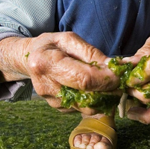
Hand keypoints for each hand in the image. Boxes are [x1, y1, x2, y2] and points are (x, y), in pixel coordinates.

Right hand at [0, 32, 119, 113]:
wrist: (30, 59)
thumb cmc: (52, 45)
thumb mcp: (69, 39)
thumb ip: (91, 53)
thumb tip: (114, 66)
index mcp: (46, 63)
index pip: (83, 79)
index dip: (106, 79)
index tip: (120, 75)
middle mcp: (46, 86)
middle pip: (87, 97)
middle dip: (108, 91)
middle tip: (120, 81)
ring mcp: (51, 101)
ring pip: (87, 107)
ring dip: (103, 98)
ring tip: (109, 83)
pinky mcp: (58, 108)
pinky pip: (82, 108)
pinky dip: (93, 100)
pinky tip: (94, 88)